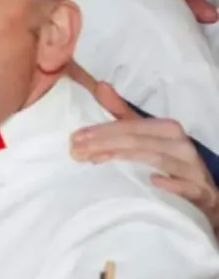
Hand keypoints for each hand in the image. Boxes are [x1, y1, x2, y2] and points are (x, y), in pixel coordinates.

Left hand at [69, 66, 218, 225]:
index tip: (75, 138)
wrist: (204, 193)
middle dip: (105, 143)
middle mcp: (180, 144)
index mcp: (167, 129)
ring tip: (94, 160)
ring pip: (156, 158)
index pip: (131, 127)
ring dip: (124, 157)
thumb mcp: (147, 137)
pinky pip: (188, 185)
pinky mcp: (200, 190)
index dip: (102, 131)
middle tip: (75, 150)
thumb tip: (100, 85)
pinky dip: (172, 183)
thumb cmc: (171, 160)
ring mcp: (191, 167)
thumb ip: (123, 115)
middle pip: (139, 140)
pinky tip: (154, 180)